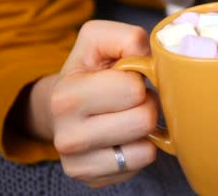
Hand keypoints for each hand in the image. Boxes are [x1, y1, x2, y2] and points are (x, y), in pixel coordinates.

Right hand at [26, 20, 157, 187]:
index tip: (126, 76)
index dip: (138, 78)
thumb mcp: (100, 40)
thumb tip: (154, 60)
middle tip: (131, 98)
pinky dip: (141, 148)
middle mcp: (67, 135)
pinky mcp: (92, 179)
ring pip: (146, 147)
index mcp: (66, 95)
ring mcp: (78, 163)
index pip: (133, 89)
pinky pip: (140, 163)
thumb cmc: (89, 70)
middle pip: (144, 119)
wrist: (64, 105)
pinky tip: (126, 136)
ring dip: (146, 128)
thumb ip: (128, 39)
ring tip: (128, 114)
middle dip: (146, 103)